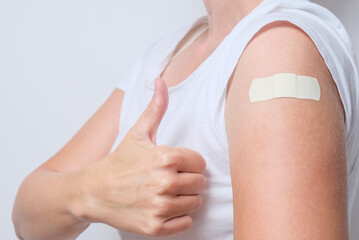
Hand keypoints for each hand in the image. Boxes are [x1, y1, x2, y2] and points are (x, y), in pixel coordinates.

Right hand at [76, 78, 206, 236]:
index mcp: (166, 157)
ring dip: (185, 199)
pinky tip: (162, 207)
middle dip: (189, 181)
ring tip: (166, 193)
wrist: (93, 191)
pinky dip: (178, 217)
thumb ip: (155, 108)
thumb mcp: (138, 133)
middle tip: (170, 179)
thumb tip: (161, 81)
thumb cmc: (119, 162)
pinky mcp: (155, 227)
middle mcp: (165, 183)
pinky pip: (186, 223)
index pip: (201, 163)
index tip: (175, 165)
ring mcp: (160, 207)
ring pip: (195, 203)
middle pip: (200, 183)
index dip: (189, 163)